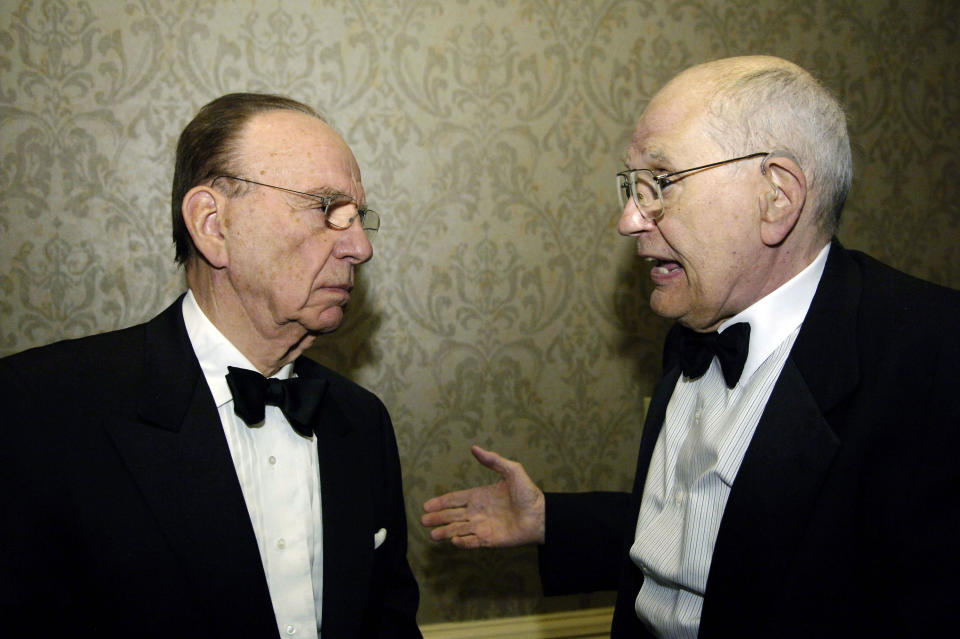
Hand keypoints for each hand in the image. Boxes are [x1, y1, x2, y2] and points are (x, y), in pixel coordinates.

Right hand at [421, 445, 545, 547]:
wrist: (541, 515)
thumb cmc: (528, 493)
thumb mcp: (512, 470)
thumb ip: (493, 460)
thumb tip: (474, 448)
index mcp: (480, 496)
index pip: (455, 499)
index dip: (441, 502)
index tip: (427, 505)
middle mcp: (478, 512)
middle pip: (452, 515)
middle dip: (438, 518)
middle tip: (423, 520)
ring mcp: (483, 527)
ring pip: (458, 529)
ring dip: (445, 532)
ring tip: (433, 535)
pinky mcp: (490, 539)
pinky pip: (472, 542)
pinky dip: (462, 542)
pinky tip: (453, 540)